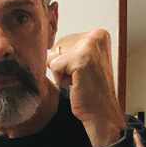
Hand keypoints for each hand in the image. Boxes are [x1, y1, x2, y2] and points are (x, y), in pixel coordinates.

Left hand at [47, 28, 124, 146]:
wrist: (101, 112)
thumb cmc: (90, 91)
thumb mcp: (80, 62)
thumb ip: (67, 50)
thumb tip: (44, 48)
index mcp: (98, 34)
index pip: (63, 41)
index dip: (66, 62)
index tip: (82, 72)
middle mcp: (96, 36)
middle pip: (57, 47)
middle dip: (62, 66)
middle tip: (80, 78)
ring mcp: (89, 46)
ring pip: (54, 56)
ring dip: (61, 73)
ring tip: (78, 81)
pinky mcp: (80, 59)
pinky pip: (54, 66)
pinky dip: (60, 79)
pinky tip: (76, 85)